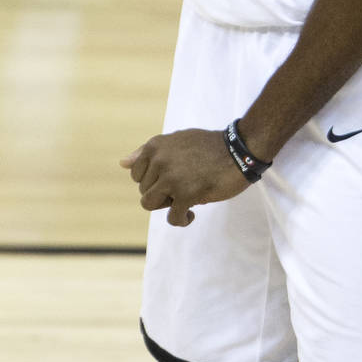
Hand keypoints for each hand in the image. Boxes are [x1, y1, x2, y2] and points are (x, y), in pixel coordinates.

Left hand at [120, 129, 248, 227]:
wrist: (239, 151)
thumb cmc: (209, 147)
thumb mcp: (176, 141)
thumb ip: (148, 152)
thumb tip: (122, 163)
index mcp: (155, 146)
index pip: (137, 175)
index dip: (154, 181)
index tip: (172, 177)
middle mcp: (160, 160)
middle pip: (144, 191)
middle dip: (162, 193)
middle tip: (183, 186)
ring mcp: (172, 177)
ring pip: (151, 204)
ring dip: (168, 206)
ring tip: (185, 198)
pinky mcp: (186, 194)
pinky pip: (173, 218)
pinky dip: (182, 219)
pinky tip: (192, 212)